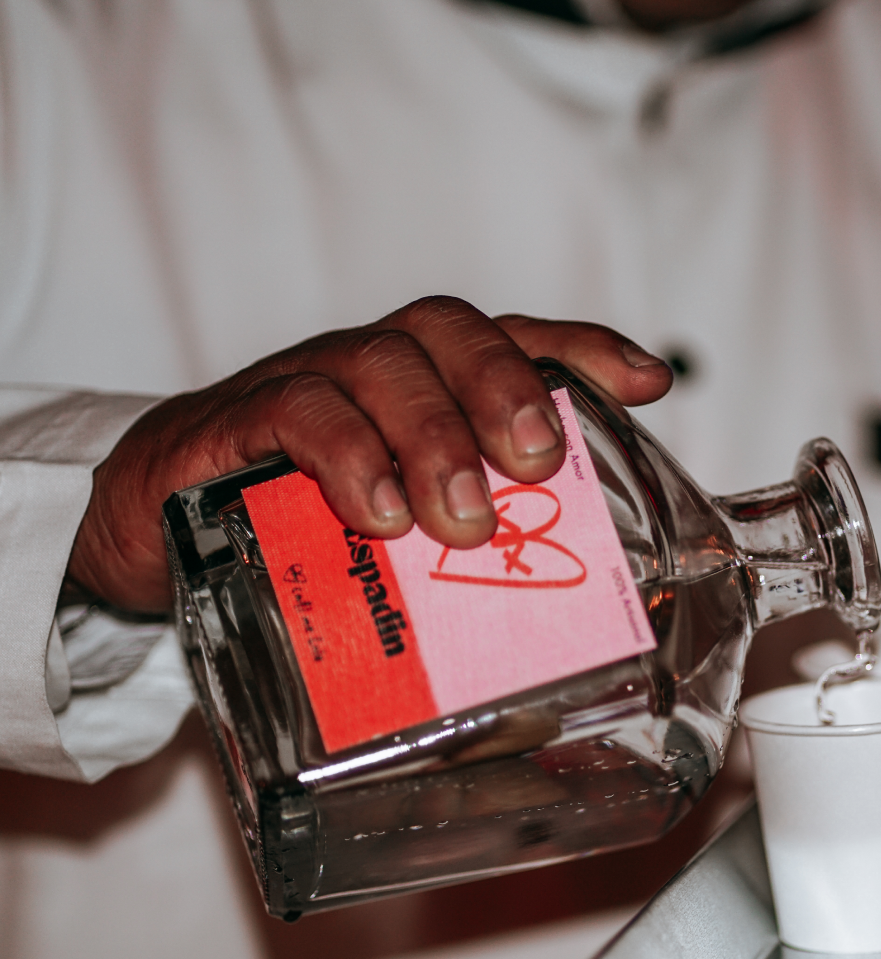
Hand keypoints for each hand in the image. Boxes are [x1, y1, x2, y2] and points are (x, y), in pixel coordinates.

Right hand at [67, 297, 672, 611]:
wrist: (156, 526)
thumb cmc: (298, 530)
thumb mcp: (398, 540)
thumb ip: (465, 555)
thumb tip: (558, 623)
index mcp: (427, 389)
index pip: (516, 340)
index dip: (584, 352)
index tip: (646, 384)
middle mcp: (376, 370)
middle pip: (453, 335)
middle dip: (507, 389)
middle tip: (536, 462)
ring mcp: (309, 384)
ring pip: (382, 365)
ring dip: (434, 436)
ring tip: (462, 518)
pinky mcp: (239, 420)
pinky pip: (298, 410)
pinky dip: (348, 456)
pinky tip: (378, 513)